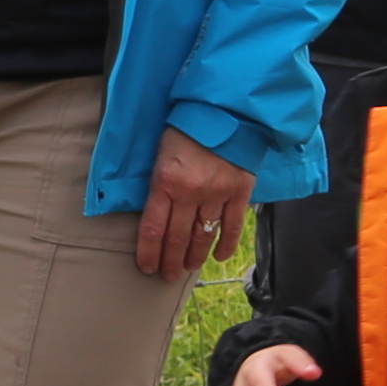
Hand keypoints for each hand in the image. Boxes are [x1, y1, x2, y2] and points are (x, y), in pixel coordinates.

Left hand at [133, 129, 253, 281]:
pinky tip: (218, 256)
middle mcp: (190, 192)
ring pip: (203, 235)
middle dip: (170, 261)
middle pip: (177, 237)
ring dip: (194, 256)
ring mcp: (217, 194)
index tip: (146, 268)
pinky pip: (232, 225)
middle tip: (167, 276)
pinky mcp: (239, 191)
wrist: (226, 110)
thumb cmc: (187, 126)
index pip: (153, 228)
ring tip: (188, 269)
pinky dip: (226, 243)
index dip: (149, 252)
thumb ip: (159, 182)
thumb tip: (156, 210)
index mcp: (165, 181)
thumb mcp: (162, 152)